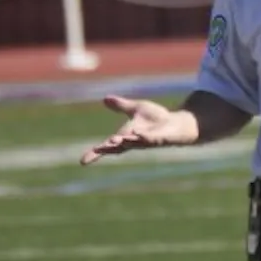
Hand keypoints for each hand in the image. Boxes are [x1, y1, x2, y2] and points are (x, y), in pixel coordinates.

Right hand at [79, 95, 197, 164]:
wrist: (177, 124)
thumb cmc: (157, 119)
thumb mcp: (136, 109)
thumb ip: (120, 106)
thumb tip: (104, 99)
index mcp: (126, 136)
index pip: (108, 146)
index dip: (96, 153)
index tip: (82, 161)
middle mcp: (135, 141)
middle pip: (119, 147)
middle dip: (108, 148)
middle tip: (97, 149)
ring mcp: (148, 141)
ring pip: (134, 143)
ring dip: (125, 141)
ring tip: (114, 139)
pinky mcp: (161, 139)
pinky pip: (152, 138)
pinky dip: (145, 137)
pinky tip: (138, 134)